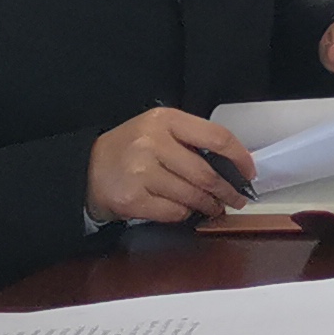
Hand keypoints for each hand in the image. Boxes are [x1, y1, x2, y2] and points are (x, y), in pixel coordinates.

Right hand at [89, 106, 250, 224]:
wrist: (84, 170)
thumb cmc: (129, 149)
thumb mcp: (157, 131)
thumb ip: (190, 140)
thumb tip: (232, 165)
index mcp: (165, 120)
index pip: (216, 137)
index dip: (239, 157)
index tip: (249, 172)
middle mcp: (152, 143)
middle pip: (206, 172)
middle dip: (227, 190)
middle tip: (236, 199)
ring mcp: (140, 172)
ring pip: (192, 195)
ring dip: (209, 205)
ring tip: (215, 207)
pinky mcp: (132, 199)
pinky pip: (173, 211)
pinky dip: (184, 214)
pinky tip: (186, 211)